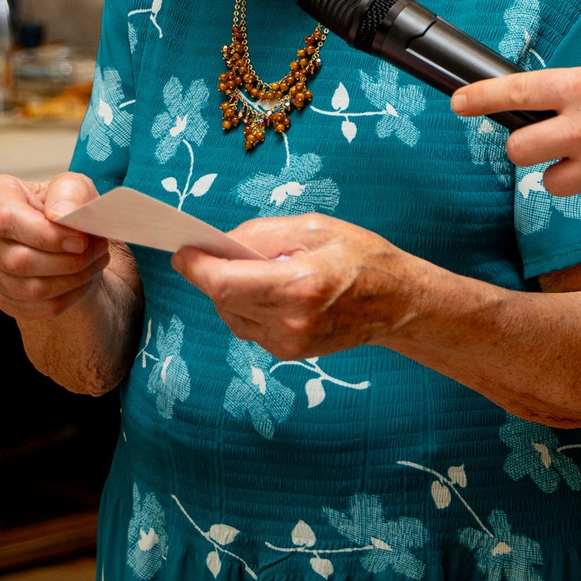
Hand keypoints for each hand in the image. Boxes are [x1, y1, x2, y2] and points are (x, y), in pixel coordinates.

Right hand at [0, 172, 110, 319]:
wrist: (60, 231)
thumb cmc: (63, 203)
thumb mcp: (73, 185)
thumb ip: (70, 191)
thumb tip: (62, 215)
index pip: (6, 220)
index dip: (46, 235)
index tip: (80, 239)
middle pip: (18, 260)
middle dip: (68, 261)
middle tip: (97, 250)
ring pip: (27, 289)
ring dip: (71, 280)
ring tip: (94, 263)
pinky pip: (32, 307)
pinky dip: (66, 297)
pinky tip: (83, 280)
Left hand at [173, 214, 427, 359]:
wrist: (398, 303)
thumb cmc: (362, 257)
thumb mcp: (315, 227)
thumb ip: (261, 234)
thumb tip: (219, 243)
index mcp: (299, 286)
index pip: (224, 283)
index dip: (196, 266)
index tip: (182, 249)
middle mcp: (290, 322)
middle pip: (222, 298)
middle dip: (214, 272)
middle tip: (223, 249)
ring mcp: (288, 343)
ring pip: (230, 315)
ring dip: (230, 290)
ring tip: (260, 269)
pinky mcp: (288, 353)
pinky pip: (247, 326)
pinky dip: (247, 305)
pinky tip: (271, 289)